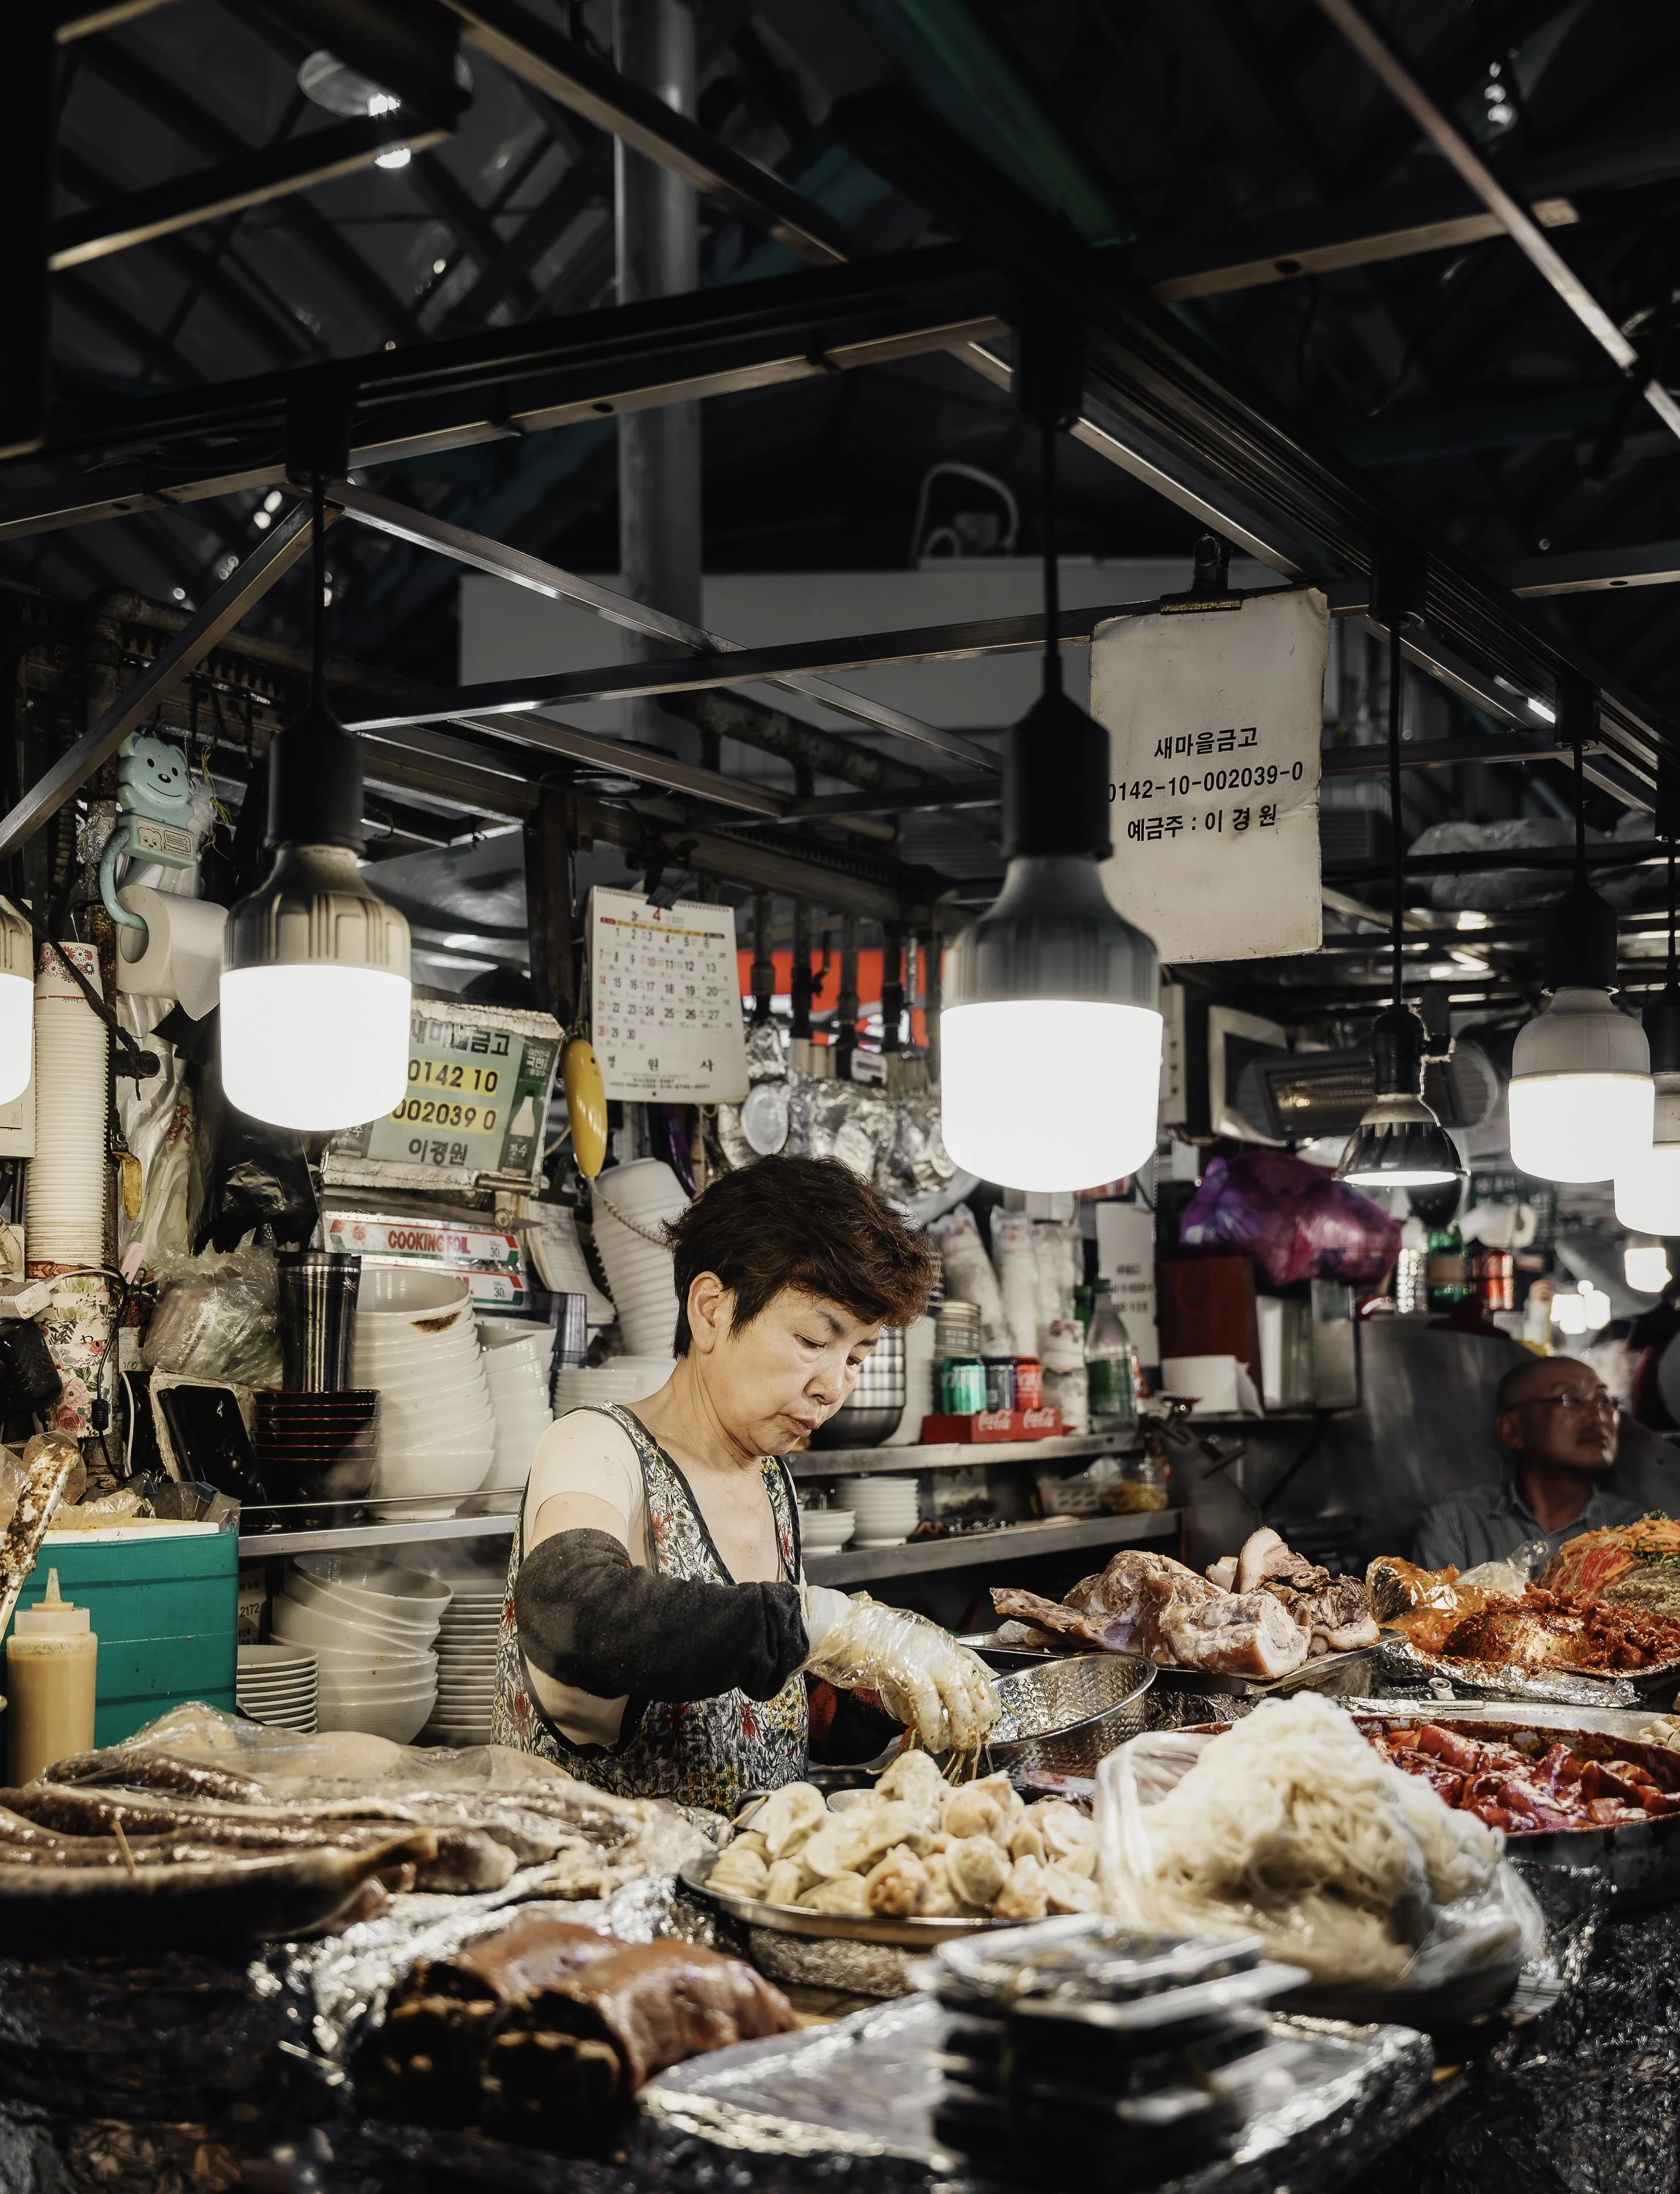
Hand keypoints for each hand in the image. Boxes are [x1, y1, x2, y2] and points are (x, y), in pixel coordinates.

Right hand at [804, 1595, 998, 1753]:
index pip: (978, 1669)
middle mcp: (940, 1648)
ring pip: (957, 1696)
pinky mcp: (909, 1668)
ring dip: (958, 1726)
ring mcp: (926, 1656)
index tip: (991, 1718)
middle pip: (973, 1686)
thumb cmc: (870, 1647)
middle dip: (977, 1718)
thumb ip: (917, 1688)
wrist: (844, 1630)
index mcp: (941, 1644)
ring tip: (951, 1745)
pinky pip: (929, 1703)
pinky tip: (932, 1740)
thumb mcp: (903, 1663)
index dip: (988, 1696)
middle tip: (970, 1740)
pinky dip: (933, 1725)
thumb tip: (922, 1719)